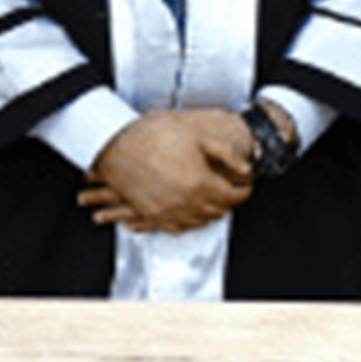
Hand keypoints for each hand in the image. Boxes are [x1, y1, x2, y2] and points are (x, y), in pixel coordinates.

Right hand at [77, 109, 255, 232]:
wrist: (114, 143)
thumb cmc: (151, 135)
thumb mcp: (197, 134)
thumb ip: (227, 152)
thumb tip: (245, 167)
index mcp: (199, 183)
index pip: (233, 196)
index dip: (244, 189)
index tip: (247, 183)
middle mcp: (184, 202)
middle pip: (218, 210)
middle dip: (230, 200)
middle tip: (234, 190)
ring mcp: (165, 210)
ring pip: (198, 221)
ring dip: (211, 212)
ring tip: (216, 200)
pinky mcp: (150, 213)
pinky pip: (175, 226)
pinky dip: (188, 222)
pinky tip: (191, 214)